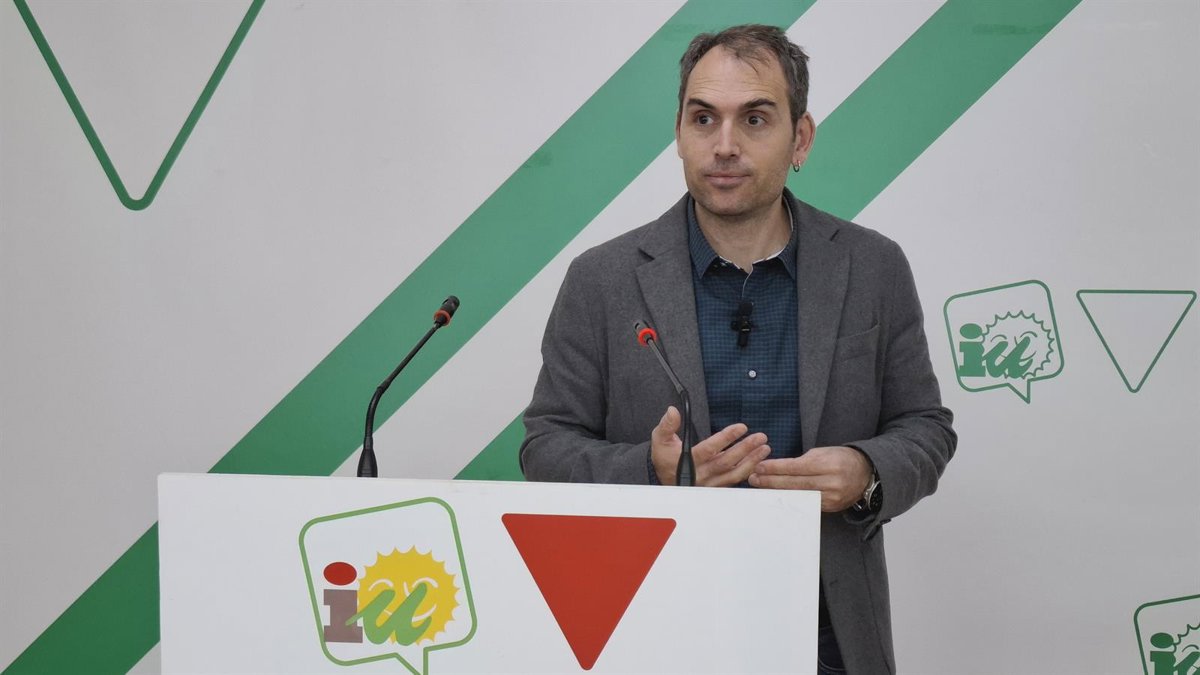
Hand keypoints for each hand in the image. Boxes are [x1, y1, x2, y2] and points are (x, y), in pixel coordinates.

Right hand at [650, 406, 770, 486]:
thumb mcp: (660, 439)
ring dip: (751, 461)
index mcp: (687, 461)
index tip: (742, 427)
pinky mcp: (717, 488)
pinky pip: (735, 481)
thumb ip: (667, 425)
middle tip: (760, 437)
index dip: (726, 438)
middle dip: (745, 449)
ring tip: (764, 449)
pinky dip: (748, 472)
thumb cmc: (664, 457)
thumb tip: (673, 410)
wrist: (664, 478)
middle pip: (726, 462)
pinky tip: (759, 462)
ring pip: (733, 474)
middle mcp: (701, 475)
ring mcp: (710, 484)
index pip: (709, 449)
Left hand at [748, 445, 872, 511]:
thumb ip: (802, 461)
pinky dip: (790, 500)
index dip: (776, 468)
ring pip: (798, 496)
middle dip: (771, 482)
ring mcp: (831, 498)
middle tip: (753, 479)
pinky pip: (806, 504)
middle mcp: (831, 483)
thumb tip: (776, 468)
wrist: (866, 474)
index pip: (796, 467)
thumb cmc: (842, 458)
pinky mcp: (830, 508)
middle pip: (795, 484)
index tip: (759, 467)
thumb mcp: (824, 452)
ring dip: (777, 492)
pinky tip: (777, 497)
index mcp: (829, 464)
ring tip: (760, 488)